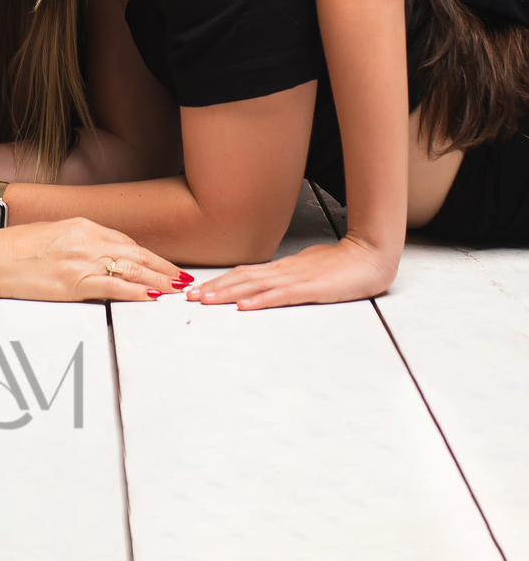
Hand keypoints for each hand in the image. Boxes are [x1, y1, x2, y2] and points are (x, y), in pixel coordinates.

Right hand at [0, 218, 187, 303]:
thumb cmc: (17, 247)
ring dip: (158, 281)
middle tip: (182, 278)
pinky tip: (151, 298)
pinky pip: (114, 289)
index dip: (147, 256)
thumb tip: (100, 256)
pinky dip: (136, 293)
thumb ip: (80, 242)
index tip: (161, 265)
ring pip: (131, 270)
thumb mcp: (54, 234)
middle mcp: (87, 240)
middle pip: (135, 254)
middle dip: (162, 268)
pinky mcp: (74, 284)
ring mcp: (82, 262)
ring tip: (176, 289)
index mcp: (82, 225)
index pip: (124, 241)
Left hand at [186, 232, 398, 309]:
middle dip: (214, 288)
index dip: (220, 281)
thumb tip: (270, 283)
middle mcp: (285, 270)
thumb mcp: (310, 269)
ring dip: (228, 293)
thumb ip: (290, 277)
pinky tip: (245, 306)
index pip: (244, 274)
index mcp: (283, 268)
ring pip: (256, 285)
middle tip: (190, 297)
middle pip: (242, 278)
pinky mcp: (313, 289)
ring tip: (206, 300)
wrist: (370, 255)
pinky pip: (282, 295)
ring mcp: (298, 278)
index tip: (198, 289)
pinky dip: (261, 300)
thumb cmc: (343, 264)